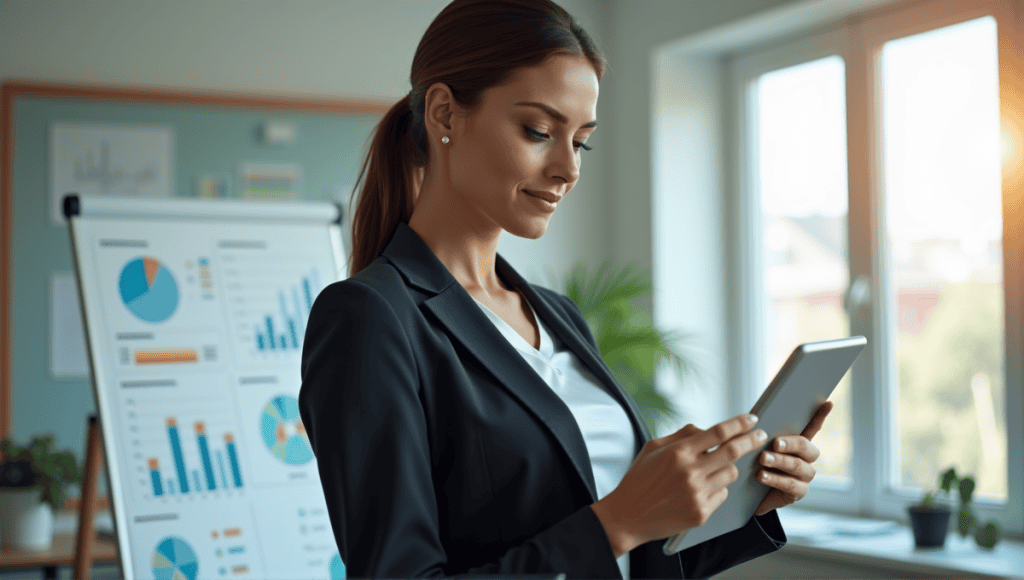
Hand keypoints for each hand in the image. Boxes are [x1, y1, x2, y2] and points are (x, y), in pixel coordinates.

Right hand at [591, 413, 766, 556]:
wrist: (628, 516)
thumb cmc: (639, 479)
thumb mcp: (653, 448)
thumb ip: (682, 435)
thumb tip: (707, 429)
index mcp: (678, 453)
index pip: (718, 432)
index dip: (739, 424)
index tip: (751, 419)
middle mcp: (690, 472)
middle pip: (733, 451)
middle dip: (751, 440)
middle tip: (761, 435)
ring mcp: (697, 494)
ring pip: (731, 474)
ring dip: (728, 467)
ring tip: (712, 469)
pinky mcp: (701, 513)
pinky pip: (722, 494)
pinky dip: (717, 488)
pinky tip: (700, 489)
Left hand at [754, 401, 831, 515]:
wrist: (749, 495)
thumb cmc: (754, 466)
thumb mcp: (757, 448)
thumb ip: (762, 436)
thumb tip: (756, 419)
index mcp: (798, 444)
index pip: (812, 427)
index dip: (820, 416)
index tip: (828, 403)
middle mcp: (806, 459)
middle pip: (806, 447)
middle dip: (791, 443)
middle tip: (774, 443)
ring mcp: (804, 476)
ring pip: (797, 466)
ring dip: (780, 461)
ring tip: (762, 459)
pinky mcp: (799, 493)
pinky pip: (791, 485)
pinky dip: (775, 479)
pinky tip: (761, 475)